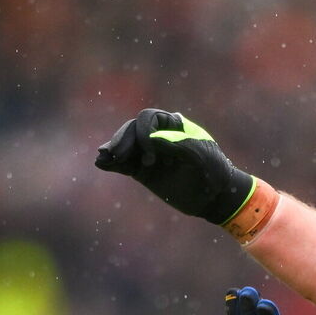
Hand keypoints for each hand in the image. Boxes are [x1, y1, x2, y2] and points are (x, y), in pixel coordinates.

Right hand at [96, 109, 253, 224]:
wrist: (215, 197)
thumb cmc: (214, 171)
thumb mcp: (201, 156)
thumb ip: (178, 145)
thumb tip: (152, 139)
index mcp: (174, 125)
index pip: (149, 118)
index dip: (143, 132)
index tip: (150, 155)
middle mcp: (158, 135)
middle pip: (132, 130)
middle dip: (122, 140)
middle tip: (116, 154)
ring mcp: (148, 153)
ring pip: (124, 145)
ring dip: (113, 149)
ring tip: (104, 157)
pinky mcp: (142, 171)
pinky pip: (123, 164)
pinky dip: (111, 163)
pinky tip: (100, 164)